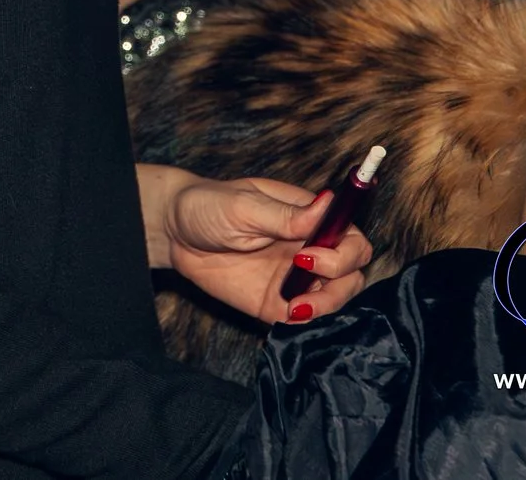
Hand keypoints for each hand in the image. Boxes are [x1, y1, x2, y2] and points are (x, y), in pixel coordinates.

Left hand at [155, 173, 371, 324]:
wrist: (173, 233)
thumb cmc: (208, 206)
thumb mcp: (244, 206)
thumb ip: (285, 215)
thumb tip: (327, 204)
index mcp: (308, 219)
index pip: (350, 237)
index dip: (345, 250)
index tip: (313, 253)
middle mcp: (309, 249)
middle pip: (352, 270)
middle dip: (341, 277)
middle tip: (305, 270)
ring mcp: (294, 278)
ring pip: (336, 298)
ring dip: (327, 304)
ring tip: (296, 304)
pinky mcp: (275, 302)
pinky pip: (305, 318)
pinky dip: (306, 321)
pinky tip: (288, 314)